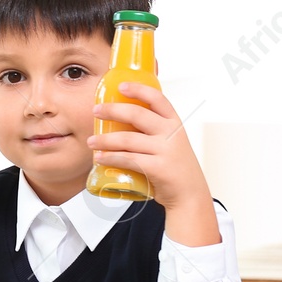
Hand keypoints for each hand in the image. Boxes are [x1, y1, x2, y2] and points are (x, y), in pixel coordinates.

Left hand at [89, 83, 219, 246]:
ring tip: (91, 142)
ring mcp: (166, 151)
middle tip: (96, 112)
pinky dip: (111, 158)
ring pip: (127, 139)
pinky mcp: (159, 168)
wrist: (190, 195)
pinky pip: (128, 159)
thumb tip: (119, 115)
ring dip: (104, 140)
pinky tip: (100, 158)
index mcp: (174, 123)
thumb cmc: (174, 166)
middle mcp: (171, 133)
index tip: (121, 86)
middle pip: (137, 114)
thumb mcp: (170, 141)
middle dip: (112, 110)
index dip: (139, 90)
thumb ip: (152, 129)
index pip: (158, 99)